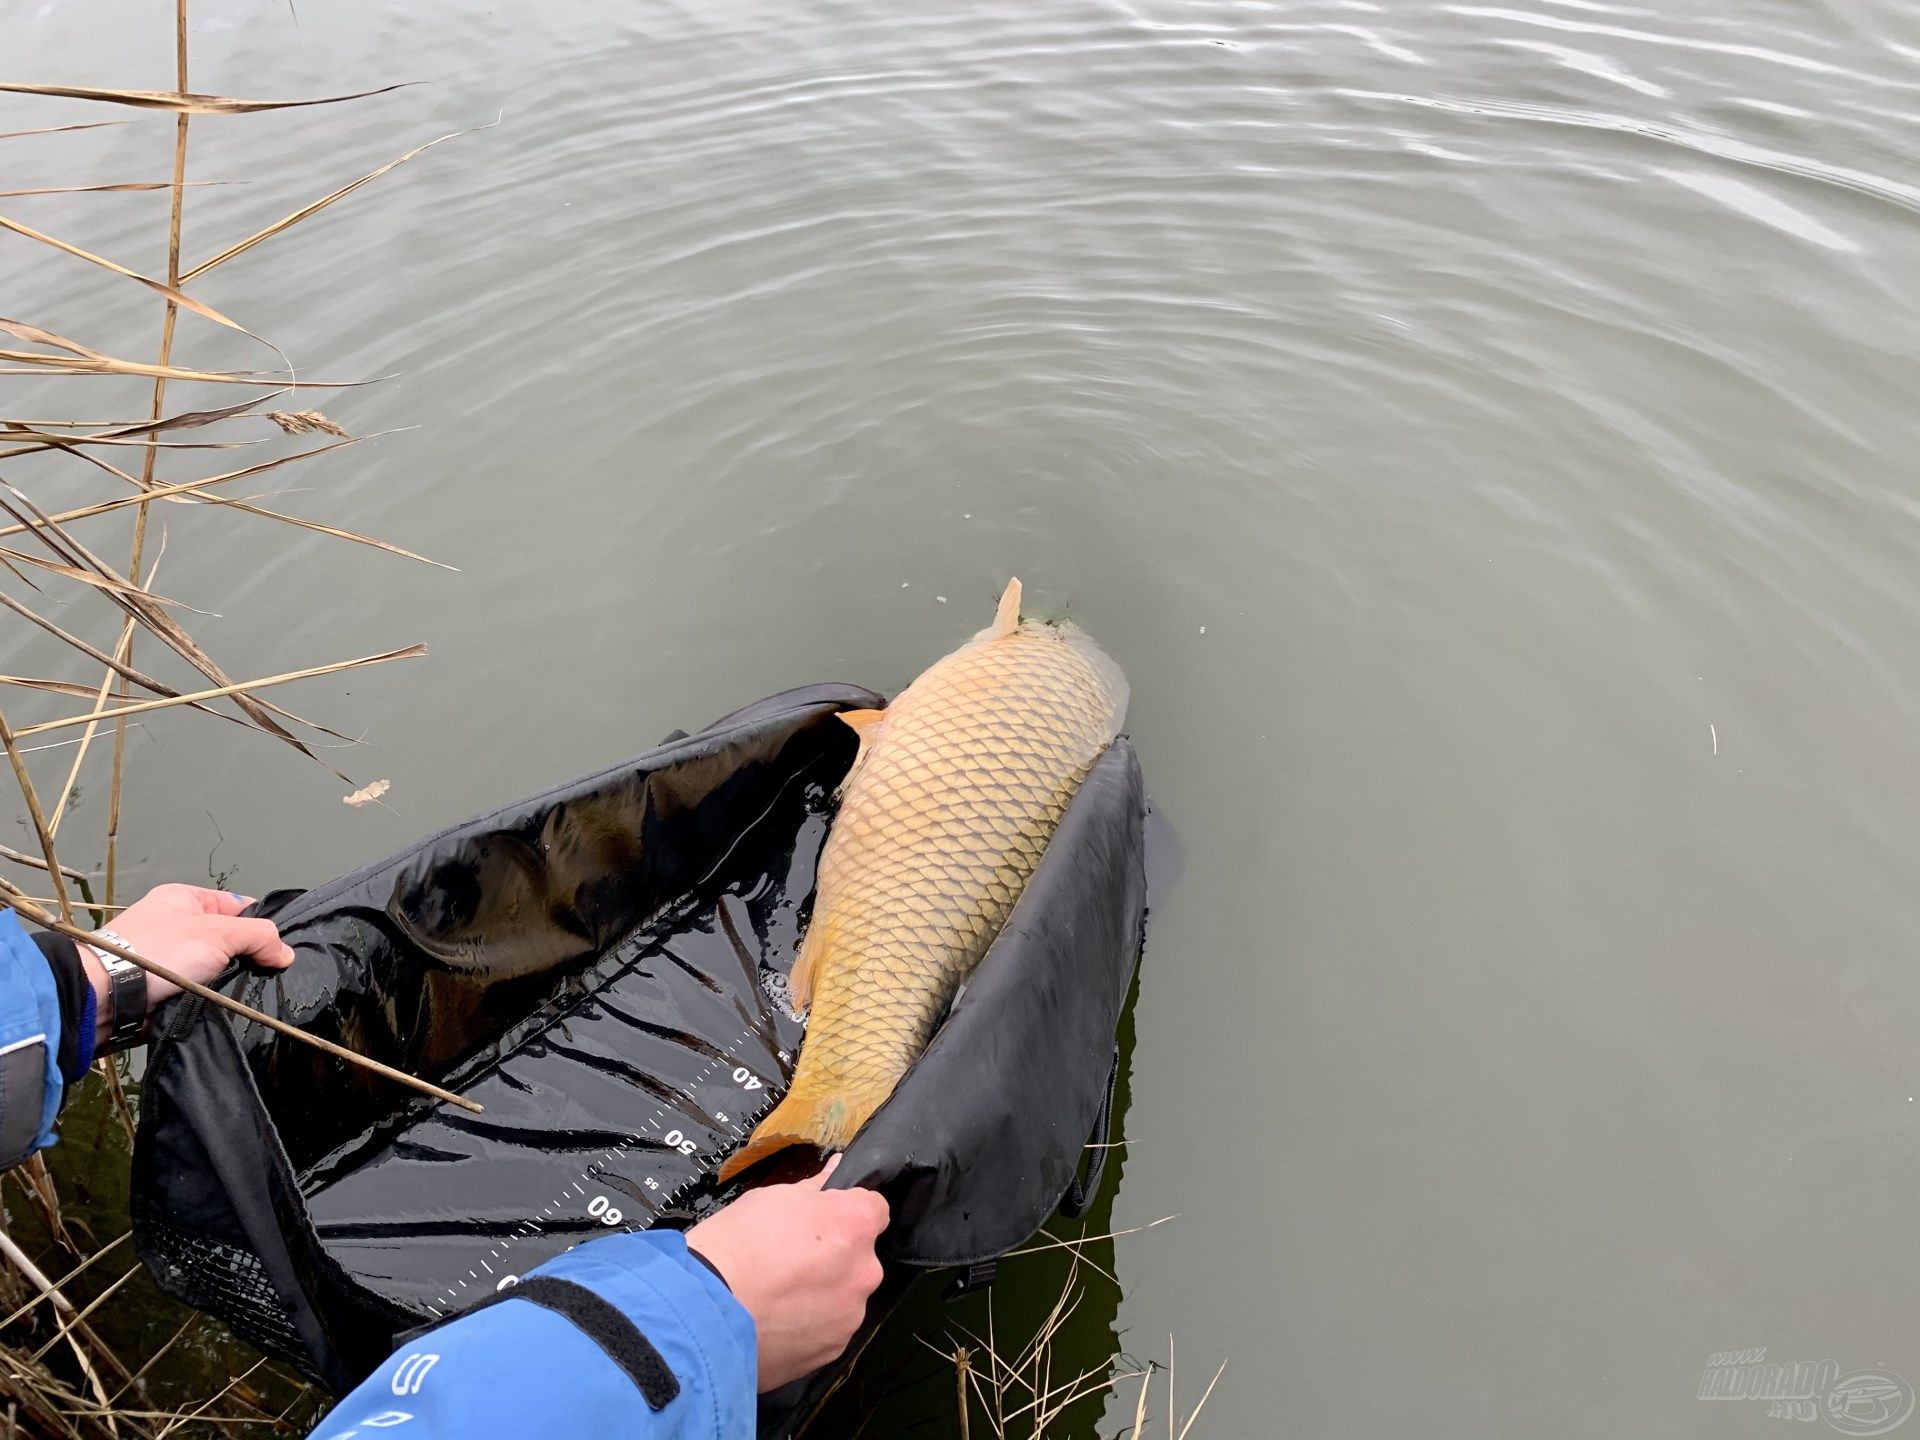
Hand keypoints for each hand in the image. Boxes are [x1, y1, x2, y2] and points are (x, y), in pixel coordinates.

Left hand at [82, 885, 295, 1041]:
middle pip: (226, 938)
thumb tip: (286, 953)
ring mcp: (163, 954)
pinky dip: (206, 995)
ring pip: (211, 966)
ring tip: (245, 993)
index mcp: (184, 898)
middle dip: (245, 956)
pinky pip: (194, 987)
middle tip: (265, 974)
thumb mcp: (220, 935)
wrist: (105, 994)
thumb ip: (260, 937)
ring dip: (225, 979)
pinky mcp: (156, 984)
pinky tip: (221, 1004)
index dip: (259, 925)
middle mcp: (173, 921)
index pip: (237, 904)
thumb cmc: (161, 952)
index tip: (278, 949)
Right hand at [687, 1155, 888, 1391]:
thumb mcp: (768, 1200)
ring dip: (821, 1294)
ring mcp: (850, 1316)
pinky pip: (827, 1330)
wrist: (702, 1315)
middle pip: (859, 1257)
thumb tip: (833, 1173)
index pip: (874, 1208)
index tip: (822, 1220)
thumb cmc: (732, 1248)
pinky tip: (774, 1323)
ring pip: (844, 1296)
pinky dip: (808, 1326)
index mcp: (853, 1225)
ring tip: (776, 1298)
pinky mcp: (832, 1351)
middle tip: (789, 1261)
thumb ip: (812, 1190)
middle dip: (833, 1257)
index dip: (847, 1211)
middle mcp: (864, 1271)